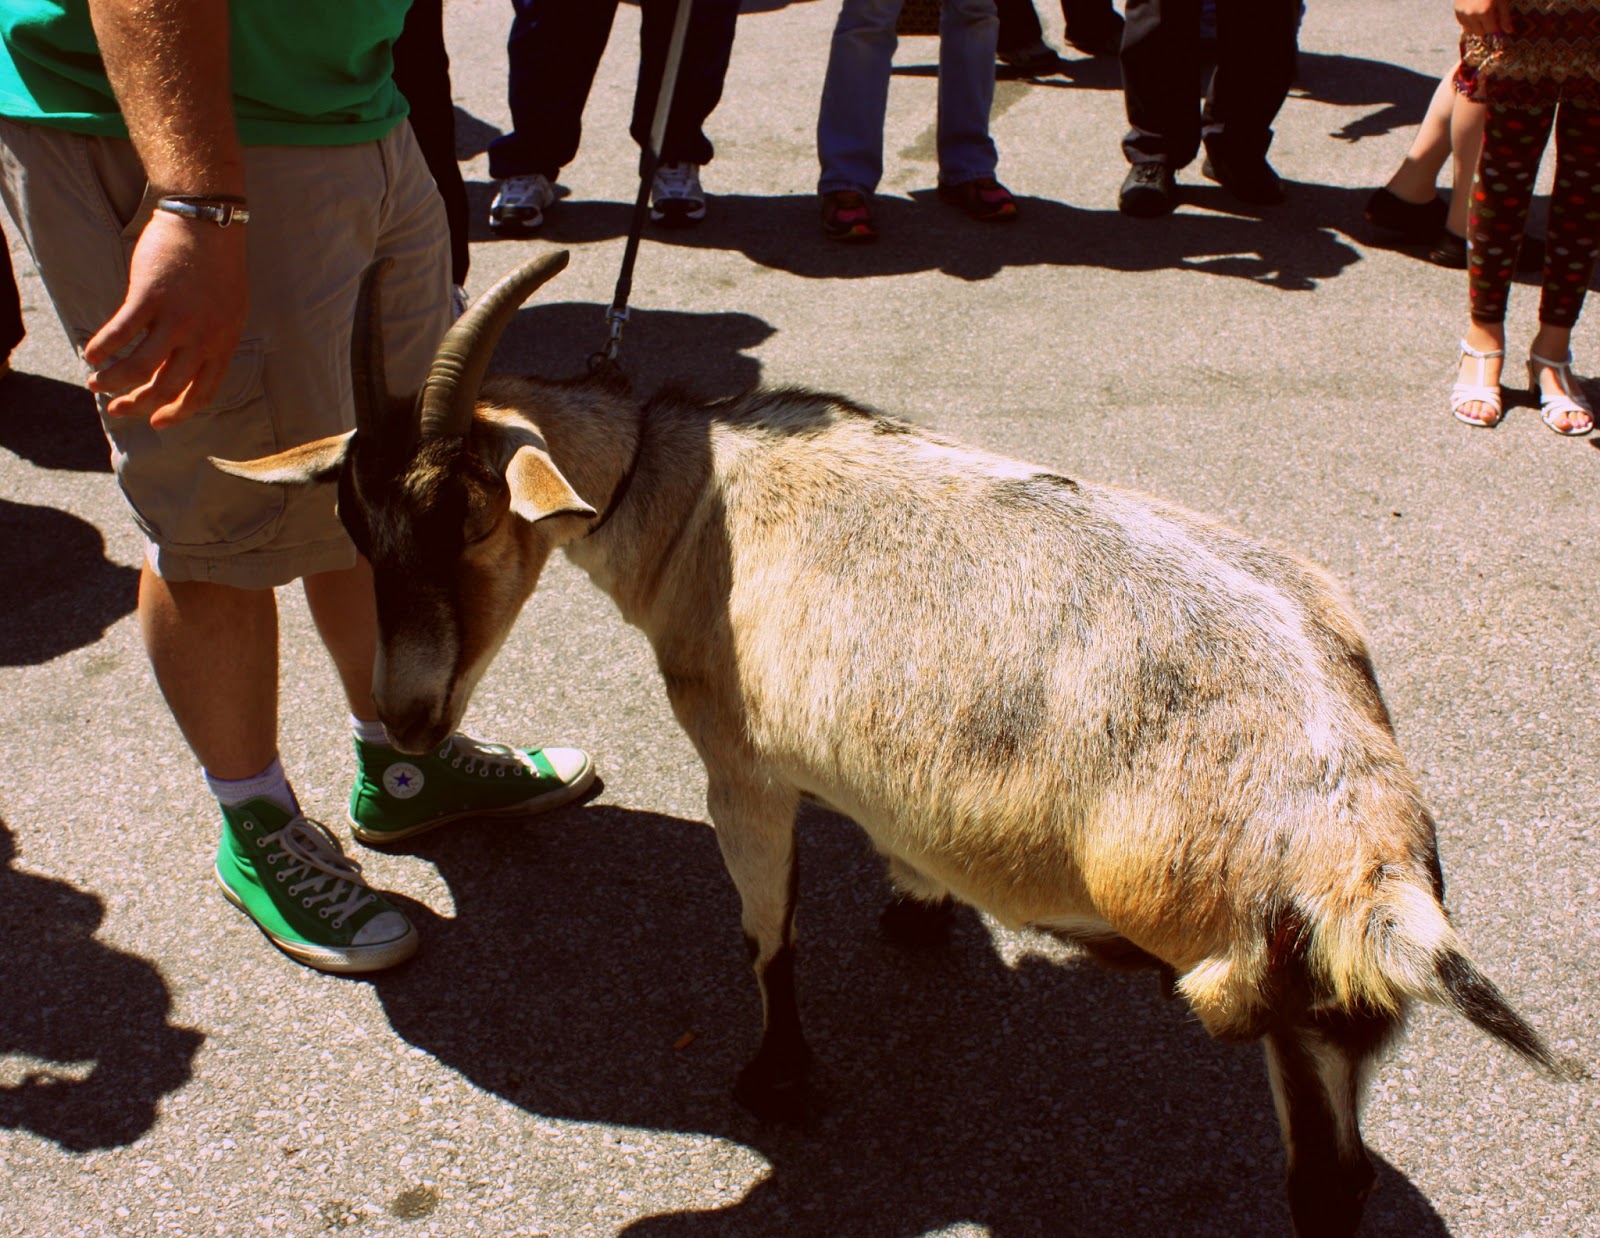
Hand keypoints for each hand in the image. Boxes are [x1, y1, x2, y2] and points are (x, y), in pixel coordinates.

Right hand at [83, 208, 248, 429]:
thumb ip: (209, 339)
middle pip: (167, 387)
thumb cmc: (218, 265)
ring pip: (141, 367)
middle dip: (138, 404)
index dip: (178, 413)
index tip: (156, 421)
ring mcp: (177, 318)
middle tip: (117, 408)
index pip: (202, 393)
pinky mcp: (150, 297)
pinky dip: (103, 348)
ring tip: (96, 383)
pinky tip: (91, 354)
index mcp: (224, 344)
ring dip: (114, 381)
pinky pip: (121, 333)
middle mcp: (202, 337)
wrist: (209, 224)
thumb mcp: (229, 311)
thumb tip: (182, 363)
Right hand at [1455, 0, 1512, 36]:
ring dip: (1478, 26)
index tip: (1500, 23)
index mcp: (1484, 12)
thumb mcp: (1502, 0)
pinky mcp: (1457, 11)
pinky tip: (1475, 14)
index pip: (1492, 30)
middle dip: (1488, 28)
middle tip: (1492, 18)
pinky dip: (1470, 22)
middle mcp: (1471, 15)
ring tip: (1483, 16)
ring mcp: (1462, 14)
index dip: (1498, 28)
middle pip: (1480, 32)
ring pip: (1470, 30)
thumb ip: (1505, 16)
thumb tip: (1509, 31)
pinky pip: (1463, 24)